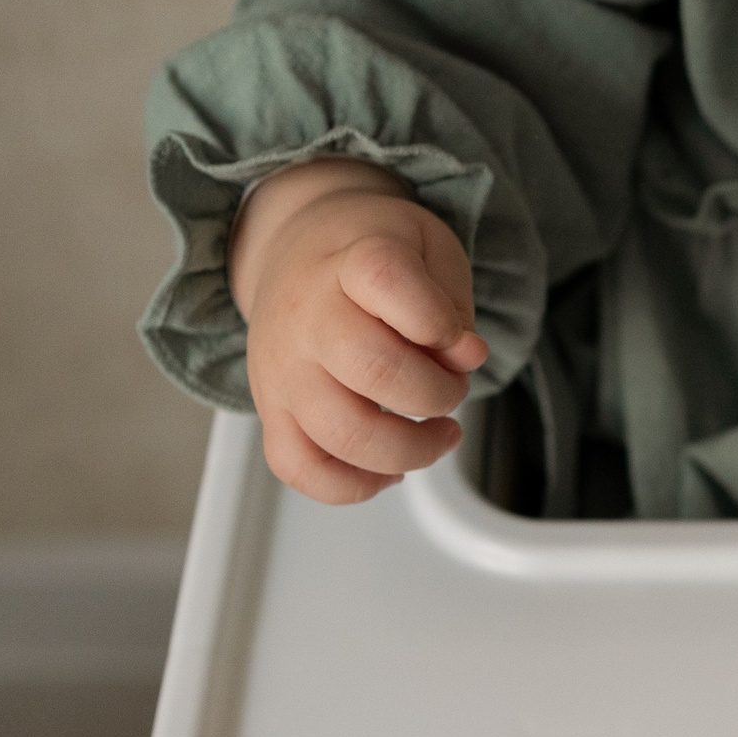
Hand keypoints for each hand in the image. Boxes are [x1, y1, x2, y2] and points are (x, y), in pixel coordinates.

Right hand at [228, 158, 489, 504]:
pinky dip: (353, 486)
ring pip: (342, 434)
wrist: (294, 251)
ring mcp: (282, 368)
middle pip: (373, 371)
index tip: (458, 338)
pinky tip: (388, 469)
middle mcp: (306, 315)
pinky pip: (300, 469)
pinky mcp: (271, 410)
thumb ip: (452, 304)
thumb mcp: (428, 250)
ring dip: (410, 451)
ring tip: (438, 435)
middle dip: (437, 395)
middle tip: (452, 390)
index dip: (437, 318)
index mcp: (350, 261)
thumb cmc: (367, 255)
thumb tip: (466, 357)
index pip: (386, 280)